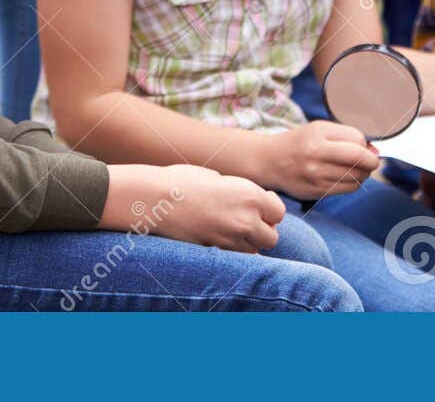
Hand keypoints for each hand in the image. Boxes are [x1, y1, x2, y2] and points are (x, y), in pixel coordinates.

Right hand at [104, 164, 285, 252]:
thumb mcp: (218, 178)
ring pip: (255, 250)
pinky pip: (235, 256)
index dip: (270, 209)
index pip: (279, 213)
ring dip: (249, 242)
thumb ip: (239, 192)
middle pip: (271, 237)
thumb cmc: (183, 180)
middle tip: (248, 218)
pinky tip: (220, 236)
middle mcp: (246, 220)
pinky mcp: (214, 251)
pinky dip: (234, 250)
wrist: (155, 198)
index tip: (259, 203)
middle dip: (263, 229)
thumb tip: (248, 201)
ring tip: (233, 228)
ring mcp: (230, 239)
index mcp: (251, 195)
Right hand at [257, 121, 378, 200]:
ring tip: (358, 169)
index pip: (357, 139)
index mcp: (318, 133)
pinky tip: (348, 178)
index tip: (363, 147)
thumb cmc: (298, 143)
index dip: (365, 144)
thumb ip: (344, 135)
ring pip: (356, 176)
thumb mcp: (318, 129)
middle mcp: (316, 153)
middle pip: (359, 158)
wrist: (269, 161)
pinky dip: (354, 184)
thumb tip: (371, 150)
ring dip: (364, 173)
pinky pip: (347, 189)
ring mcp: (315, 174)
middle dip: (371, 161)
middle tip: (371, 161)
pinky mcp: (316, 191)